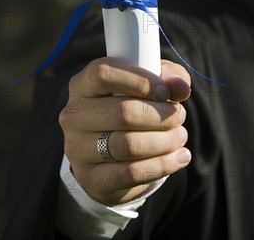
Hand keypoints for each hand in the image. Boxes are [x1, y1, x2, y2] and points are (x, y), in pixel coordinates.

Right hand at [59, 57, 190, 205]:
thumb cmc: (132, 106)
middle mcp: (74, 115)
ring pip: (128, 145)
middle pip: (122, 112)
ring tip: (180, 136)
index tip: (165, 91)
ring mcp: (77, 149)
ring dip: (164, 140)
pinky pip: (131, 173)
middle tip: (179, 116)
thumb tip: (180, 87)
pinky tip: (179, 157)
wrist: (112, 156)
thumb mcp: (150, 83)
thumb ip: (168, 76)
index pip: (103, 73)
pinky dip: (162, 164)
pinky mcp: (91, 178)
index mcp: (82, 85)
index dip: (139, 80)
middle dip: (161, 114)